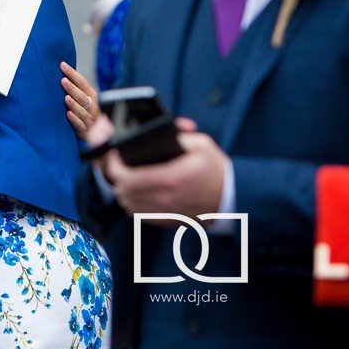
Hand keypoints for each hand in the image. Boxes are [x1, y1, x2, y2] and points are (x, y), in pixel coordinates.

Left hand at [60, 61, 98, 138]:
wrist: (95, 133)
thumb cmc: (84, 111)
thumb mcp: (82, 98)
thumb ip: (75, 87)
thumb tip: (62, 70)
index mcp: (91, 95)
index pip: (82, 82)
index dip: (73, 73)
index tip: (62, 65)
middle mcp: (92, 106)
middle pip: (83, 96)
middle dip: (73, 88)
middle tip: (63, 80)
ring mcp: (90, 119)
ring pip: (83, 110)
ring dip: (74, 104)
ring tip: (66, 97)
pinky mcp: (85, 131)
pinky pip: (81, 125)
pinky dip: (75, 119)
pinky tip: (68, 114)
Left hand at [105, 119, 227, 219]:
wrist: (233, 199)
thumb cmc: (217, 170)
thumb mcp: (202, 146)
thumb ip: (180, 135)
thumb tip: (165, 128)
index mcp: (171, 178)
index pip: (128, 178)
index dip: (114, 167)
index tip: (114, 157)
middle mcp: (166, 199)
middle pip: (124, 193)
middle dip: (116, 178)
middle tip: (118, 165)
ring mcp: (166, 213)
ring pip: (129, 206)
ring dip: (123, 191)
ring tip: (125, 177)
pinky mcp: (168, 221)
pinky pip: (139, 215)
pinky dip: (133, 203)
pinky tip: (136, 192)